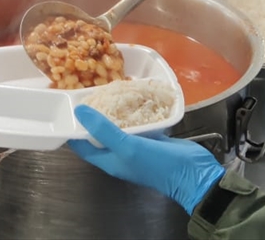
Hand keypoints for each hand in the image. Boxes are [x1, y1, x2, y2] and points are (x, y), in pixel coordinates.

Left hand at [68, 106, 224, 214]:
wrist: (194, 173)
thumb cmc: (158, 164)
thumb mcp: (128, 147)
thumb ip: (103, 130)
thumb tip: (79, 112)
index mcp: (109, 160)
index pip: (82, 145)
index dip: (74, 129)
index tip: (70, 107)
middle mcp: (120, 154)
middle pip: (100, 134)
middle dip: (95, 115)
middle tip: (90, 92)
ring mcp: (136, 147)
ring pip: (120, 126)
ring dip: (114, 111)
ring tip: (109, 90)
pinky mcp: (152, 139)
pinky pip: (138, 124)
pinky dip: (134, 111)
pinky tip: (135, 96)